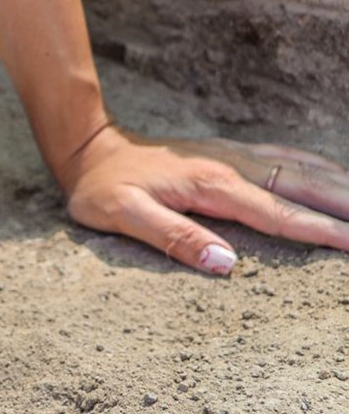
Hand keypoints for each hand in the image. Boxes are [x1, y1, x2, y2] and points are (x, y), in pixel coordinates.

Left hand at [59, 126, 348, 273]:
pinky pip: (287, 157)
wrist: (91, 150)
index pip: (278, 214)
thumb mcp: (123, 216)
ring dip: (340, 184)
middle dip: (345, 205)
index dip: (319, 231)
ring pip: (302, 168)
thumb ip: (172, 237)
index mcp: (212, 186)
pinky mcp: (230, 153)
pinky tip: (335, 177)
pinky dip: (319, 168)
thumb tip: (225, 263)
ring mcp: (234, 156)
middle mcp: (232, 166)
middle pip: (303, 186)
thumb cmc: (102, 188)